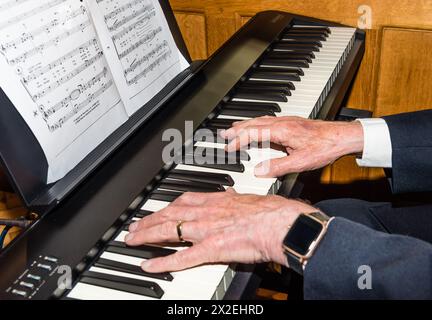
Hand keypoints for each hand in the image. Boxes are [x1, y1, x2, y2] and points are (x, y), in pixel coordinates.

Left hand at [125, 189, 316, 272]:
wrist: (279, 223)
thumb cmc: (269, 211)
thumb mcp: (247, 198)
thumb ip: (234, 197)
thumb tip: (230, 193)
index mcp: (215, 200)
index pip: (182, 201)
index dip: (166, 206)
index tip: (157, 210)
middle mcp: (205, 213)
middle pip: (169, 214)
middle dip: (148, 220)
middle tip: (134, 225)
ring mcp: (205, 231)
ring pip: (168, 231)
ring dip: (147, 235)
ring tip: (132, 239)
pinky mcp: (210, 249)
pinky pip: (181, 257)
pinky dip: (162, 261)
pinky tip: (148, 264)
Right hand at [220, 116, 363, 177]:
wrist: (344, 137)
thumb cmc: (325, 147)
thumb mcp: (300, 162)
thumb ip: (277, 167)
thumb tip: (258, 171)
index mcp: (282, 130)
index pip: (253, 133)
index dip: (238, 141)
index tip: (228, 148)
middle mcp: (282, 122)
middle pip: (253, 123)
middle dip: (237, 129)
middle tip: (223, 135)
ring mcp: (287, 121)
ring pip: (260, 120)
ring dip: (245, 125)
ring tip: (234, 129)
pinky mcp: (291, 123)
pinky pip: (267, 121)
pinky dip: (256, 124)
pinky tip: (256, 128)